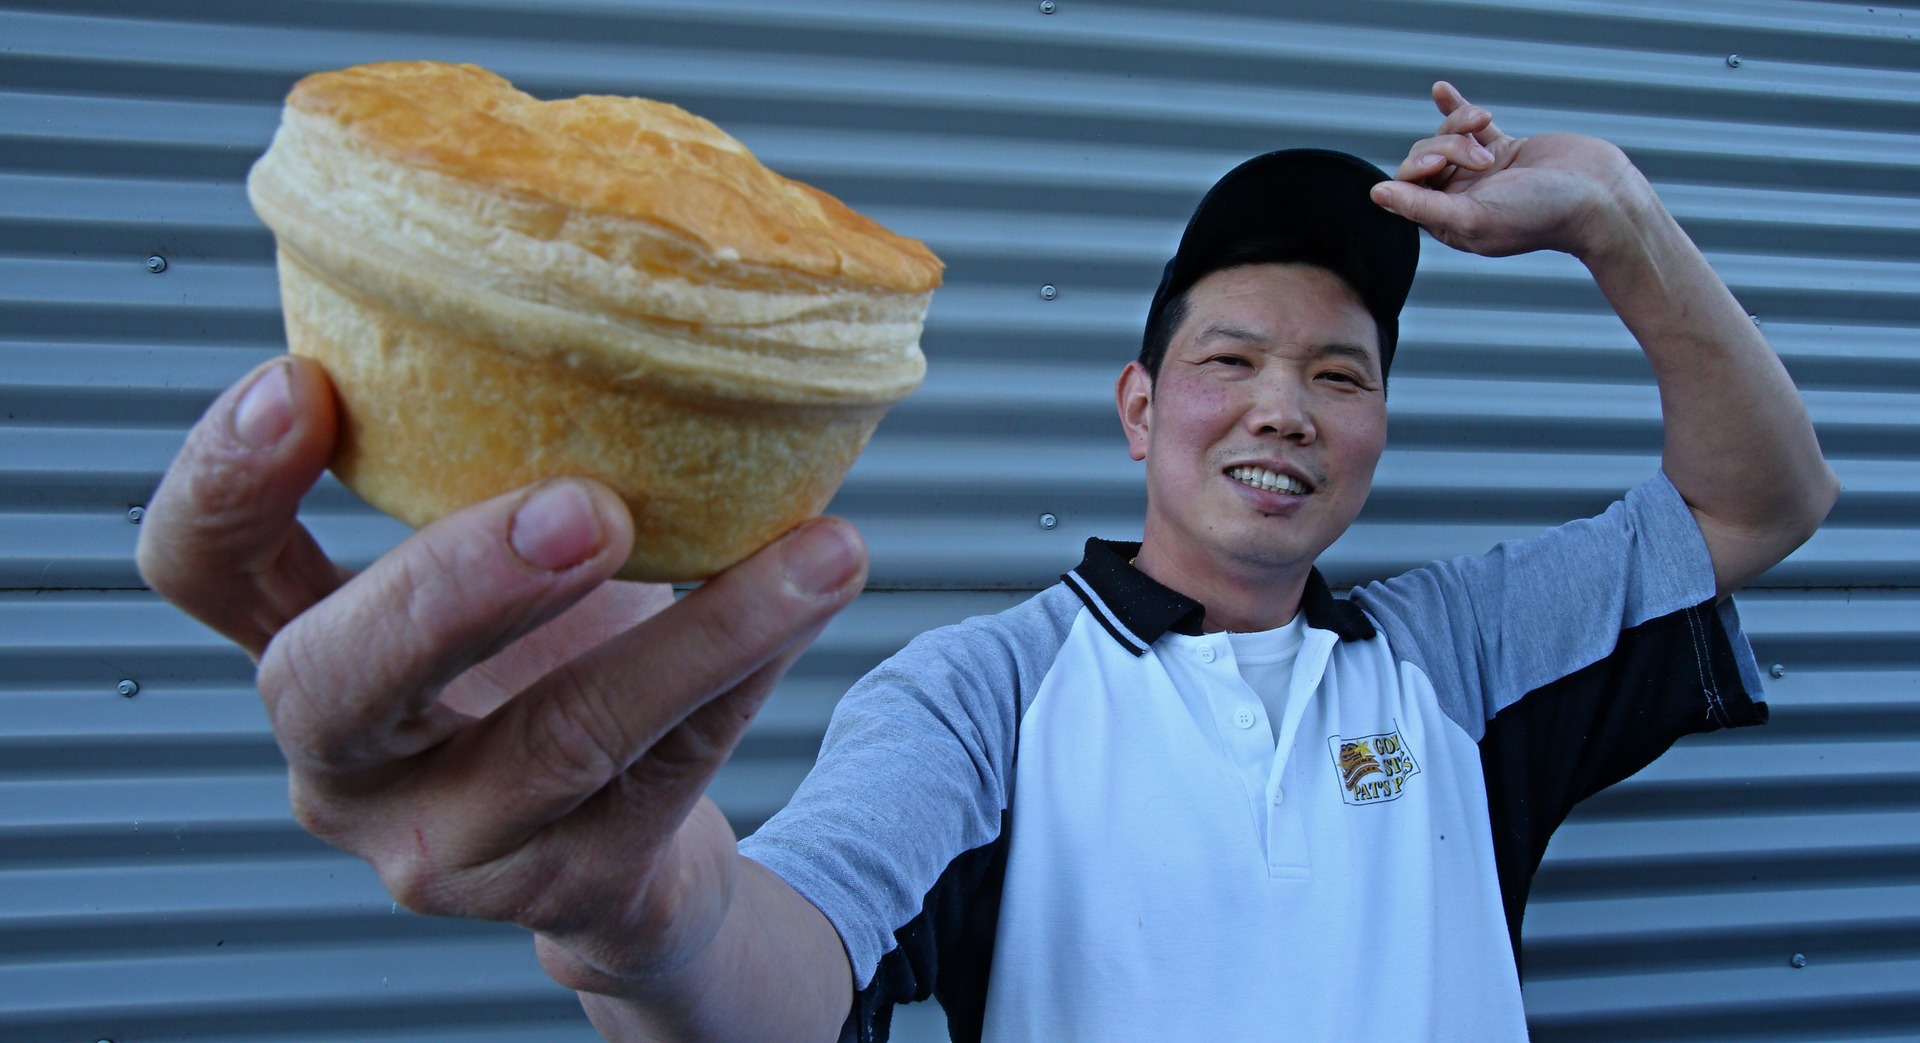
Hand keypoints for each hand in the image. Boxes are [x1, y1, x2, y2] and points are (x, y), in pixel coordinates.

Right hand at [137, 355, 865, 991]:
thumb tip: (638, 287)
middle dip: (455, 585)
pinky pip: (671, 768)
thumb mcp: (502, 569)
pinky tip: (813, 595)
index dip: (223, 483)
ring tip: (811, 554)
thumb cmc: (549, 669)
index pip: (201, 571)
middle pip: (337, 682)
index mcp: (304, 647)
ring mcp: (450, 844)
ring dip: (698, 634)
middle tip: (585, 509)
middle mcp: (346, 763)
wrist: (628, 851)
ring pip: (559, 740)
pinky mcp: (568, 887)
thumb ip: (502, 471)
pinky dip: (751, 670)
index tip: (300, 380)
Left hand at [1370, 81, 1654, 260]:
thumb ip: (1422, 206)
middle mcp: (1463, 199)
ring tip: (1488, 130)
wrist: (1603, 198)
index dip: (1416, 169)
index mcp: (1451, 223)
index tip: (1438, 164)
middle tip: (1484, 159)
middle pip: (1426, 159)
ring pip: (1446, 138)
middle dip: (1447, 147)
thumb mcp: (1474, 216)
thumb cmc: (1542, 214)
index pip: (1406, 188)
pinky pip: (1469, 126)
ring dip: (1461, 128)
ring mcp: (1483, 173)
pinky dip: (1454, 108)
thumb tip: (1376, 194)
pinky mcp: (1505, 149)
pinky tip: (1441, 90)